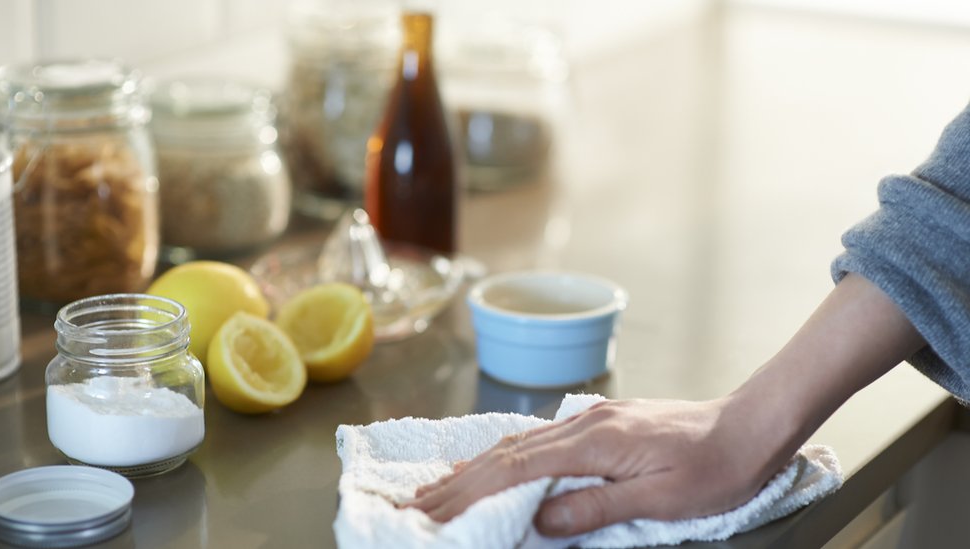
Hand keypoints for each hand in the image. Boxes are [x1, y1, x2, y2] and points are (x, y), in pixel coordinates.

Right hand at [408, 397, 784, 536]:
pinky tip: (496, 463)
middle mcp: (585, 423)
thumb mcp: (661, 499)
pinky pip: (541, 439)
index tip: (434, 510)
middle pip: (508, 452)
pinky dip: (507, 455)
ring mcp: (591, 419)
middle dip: (460, 481)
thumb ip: (599, 507)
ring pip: (520, 442)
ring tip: (442, 486)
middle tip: (420, 504)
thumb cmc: (714, 467)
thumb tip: (541, 518)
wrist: (748, 425)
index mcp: (595, 441)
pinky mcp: (602, 422)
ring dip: (477, 466)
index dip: (470, 491)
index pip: (517, 468)